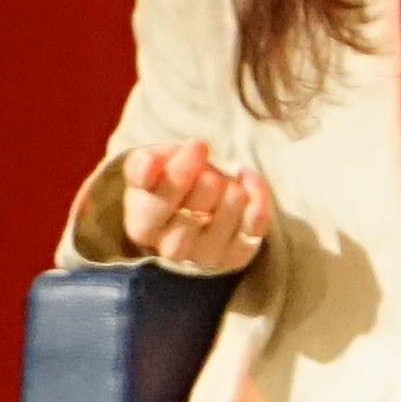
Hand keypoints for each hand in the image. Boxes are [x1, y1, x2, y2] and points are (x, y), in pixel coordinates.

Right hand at [116, 140, 269, 275]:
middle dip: (206, 184)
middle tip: (209, 169)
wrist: (194, 193)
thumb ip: (144, 163)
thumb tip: (149, 166)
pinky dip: (257, 200)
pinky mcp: (234, 255)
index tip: (197, 145)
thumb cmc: (167, 176)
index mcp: (143, 226)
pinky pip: (253, 231)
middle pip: (191, 219)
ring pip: (224, 224)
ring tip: (226, 179)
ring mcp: (205, 255)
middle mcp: (171, 248)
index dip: (179, 173)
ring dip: (231, 192)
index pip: (155, 208)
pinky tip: (247, 180)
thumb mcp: (151, 163)